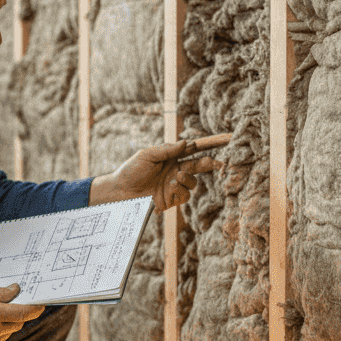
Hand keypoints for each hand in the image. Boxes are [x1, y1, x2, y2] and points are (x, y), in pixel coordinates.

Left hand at [90, 137, 225, 210]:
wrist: (120, 192)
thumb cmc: (131, 170)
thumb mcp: (147, 155)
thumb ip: (167, 150)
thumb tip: (186, 143)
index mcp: (170, 157)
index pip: (191, 150)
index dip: (205, 146)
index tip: (220, 141)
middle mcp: (174, 170)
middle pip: (197, 166)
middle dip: (207, 164)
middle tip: (214, 163)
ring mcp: (174, 186)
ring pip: (193, 182)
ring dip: (188, 178)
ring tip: (177, 176)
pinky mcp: (171, 199)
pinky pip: (185, 195)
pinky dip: (182, 190)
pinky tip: (172, 186)